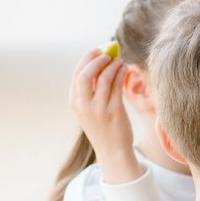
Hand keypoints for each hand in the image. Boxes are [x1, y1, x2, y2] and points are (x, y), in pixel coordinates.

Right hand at [68, 49, 137, 181]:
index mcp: (75, 102)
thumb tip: (100, 60)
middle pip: (85, 74)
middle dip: (97, 59)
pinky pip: (117, 85)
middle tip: (108, 53)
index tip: (98, 50)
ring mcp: (98, 109)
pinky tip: (124, 69)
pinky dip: (120, 73)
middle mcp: (84, 105)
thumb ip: (91, 88)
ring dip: (112, 65)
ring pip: (104, 77)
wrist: (112, 150)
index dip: (87, 59)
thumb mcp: (89, 107)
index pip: (77, 74)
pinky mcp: (114, 111)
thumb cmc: (102, 126)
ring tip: (119, 61)